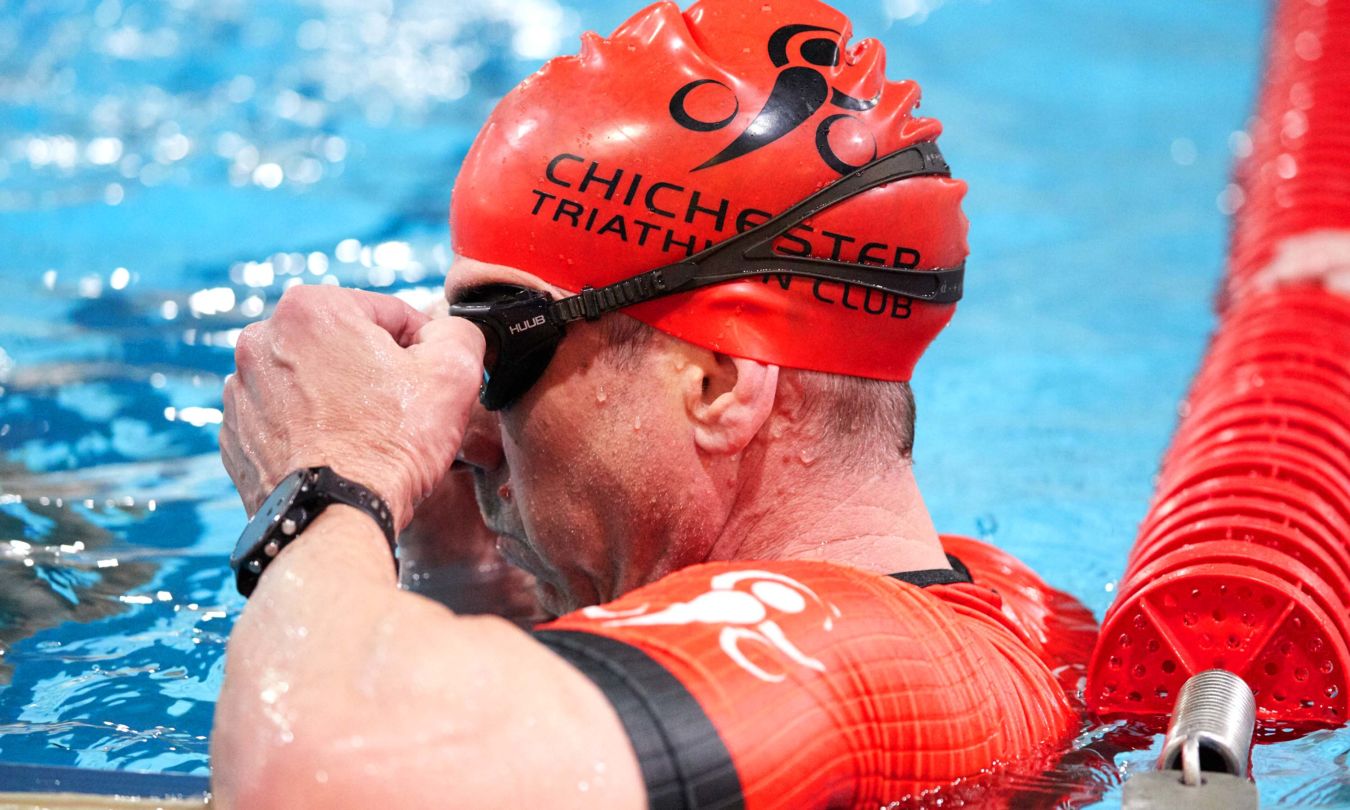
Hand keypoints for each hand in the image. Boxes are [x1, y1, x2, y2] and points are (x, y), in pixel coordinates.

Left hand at [220, 286, 484, 529]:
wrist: (334, 519)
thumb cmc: (391, 445)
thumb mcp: (453, 373)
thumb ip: (459, 331)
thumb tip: (447, 332)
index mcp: (311, 307)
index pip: (389, 313)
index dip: (420, 349)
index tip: (426, 384)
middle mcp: (262, 339)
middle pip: (345, 345)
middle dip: (374, 372)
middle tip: (398, 414)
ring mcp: (241, 389)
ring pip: (313, 380)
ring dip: (340, 399)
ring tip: (367, 437)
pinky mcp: (236, 433)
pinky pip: (286, 418)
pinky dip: (311, 430)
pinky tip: (337, 454)